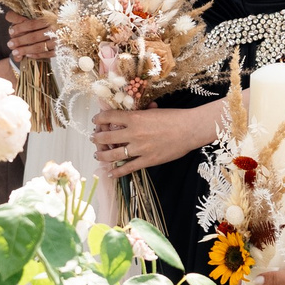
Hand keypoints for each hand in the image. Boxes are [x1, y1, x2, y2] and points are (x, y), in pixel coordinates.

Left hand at [5, 11, 56, 62]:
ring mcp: (59, 40)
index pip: (33, 24)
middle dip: (20, 41)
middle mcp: (55, 29)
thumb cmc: (49, 22)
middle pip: (35, 36)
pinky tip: (28, 55)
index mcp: (49, 18)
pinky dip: (37, 55)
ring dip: (26, 50)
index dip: (21, 28)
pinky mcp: (61, 50)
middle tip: (10, 44)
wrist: (72, 30)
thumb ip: (21, 17)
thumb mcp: (37, 16)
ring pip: (40, 47)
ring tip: (15, 52)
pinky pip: (48, 54)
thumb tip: (8, 16)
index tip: (11, 32)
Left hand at [91, 103, 217, 174]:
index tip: (96, 120)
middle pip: (107, 137)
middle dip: (97, 137)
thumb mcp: (153, 111)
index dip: (99, 119)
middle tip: (94, 138)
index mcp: (134, 118)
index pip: (109, 117)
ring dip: (102, 155)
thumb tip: (131, 113)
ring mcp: (140, 148)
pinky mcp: (147, 160)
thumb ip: (140, 113)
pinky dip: (117, 171)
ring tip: (97, 154)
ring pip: (113, 154)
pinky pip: (128, 168)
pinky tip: (110, 173)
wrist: (189, 129)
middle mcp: (133, 133)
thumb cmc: (174, 117)